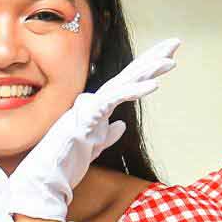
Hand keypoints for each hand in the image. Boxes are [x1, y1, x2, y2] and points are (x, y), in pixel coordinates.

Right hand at [4, 39, 180, 220]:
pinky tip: (154, 86)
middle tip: (175, 43)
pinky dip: (134, 91)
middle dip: (151, 58)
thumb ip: (107, 135)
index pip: (127, 83)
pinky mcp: (86, 118)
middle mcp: (95, 103)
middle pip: (128, 75)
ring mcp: (89, 108)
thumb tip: (120, 126)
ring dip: (148, 71)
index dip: (147, 69)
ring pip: (123, 83)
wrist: (46, 178)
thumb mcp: (95, 148)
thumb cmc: (66, 163)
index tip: (169, 57)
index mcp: (99, 108)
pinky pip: (114, 100)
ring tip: (171, 61)